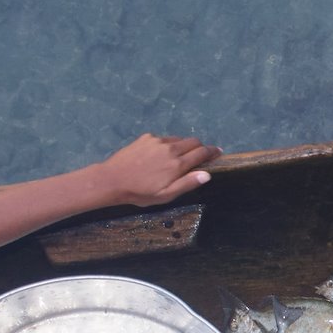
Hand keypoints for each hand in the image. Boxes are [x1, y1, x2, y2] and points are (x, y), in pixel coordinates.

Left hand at [98, 134, 222, 206]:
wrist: (113, 180)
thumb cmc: (141, 192)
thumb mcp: (166, 195)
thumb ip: (187, 183)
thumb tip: (207, 174)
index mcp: (177, 164)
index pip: (202, 153)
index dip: (212, 152)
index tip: (218, 152)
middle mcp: (171, 148)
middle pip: (193, 141)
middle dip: (200, 147)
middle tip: (200, 156)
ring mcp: (158, 141)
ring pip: (179, 139)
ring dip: (184, 146)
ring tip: (179, 157)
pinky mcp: (147, 137)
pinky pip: (164, 138)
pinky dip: (169, 144)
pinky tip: (160, 155)